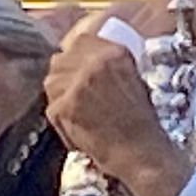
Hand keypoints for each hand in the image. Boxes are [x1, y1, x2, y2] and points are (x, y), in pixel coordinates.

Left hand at [45, 28, 191, 195]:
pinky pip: (51, 107)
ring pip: (51, 81)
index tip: (76, 65)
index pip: (81, 41)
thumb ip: (112, 66)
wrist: (143, 154)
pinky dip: (60, 120)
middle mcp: (94, 64)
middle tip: (72, 91)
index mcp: (114, 53)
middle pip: (61, 59)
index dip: (76, 55)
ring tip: (72, 110)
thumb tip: (88, 61)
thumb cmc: (143, 124)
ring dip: (59, 95)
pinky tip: (74, 127)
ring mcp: (77, 85)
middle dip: (64, 75)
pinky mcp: (66, 108)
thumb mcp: (135, 81)